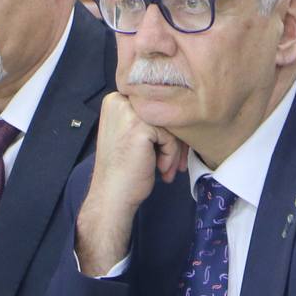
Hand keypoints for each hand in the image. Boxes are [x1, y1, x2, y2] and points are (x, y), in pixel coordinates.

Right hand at [77, 92, 185, 275]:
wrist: (112, 195)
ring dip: (174, 151)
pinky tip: (161, 169)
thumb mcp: (132, 133)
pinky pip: (170, 138)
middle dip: (174, 140)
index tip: (170, 149)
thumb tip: (183, 110)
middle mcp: (119, 101)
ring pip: (170, 125)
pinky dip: (170, 156)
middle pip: (164, 113)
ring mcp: (128, 114)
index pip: (155, 106)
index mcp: (116, 100)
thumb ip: (149, 118)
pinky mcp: (140, 128)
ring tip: (169, 169)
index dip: (166, 128)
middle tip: (175, 163)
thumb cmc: (124, 170)